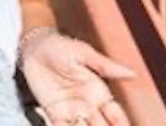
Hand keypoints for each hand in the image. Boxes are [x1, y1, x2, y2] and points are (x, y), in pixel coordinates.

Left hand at [20, 29, 135, 125]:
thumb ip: (105, 66)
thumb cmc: (60, 46)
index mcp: (98, 92)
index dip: (122, 125)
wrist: (34, 47)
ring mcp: (71, 110)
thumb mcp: (84, 54)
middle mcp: (87, 105)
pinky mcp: (53, 112)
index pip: (115, 116)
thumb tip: (131, 73)